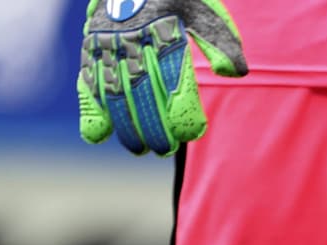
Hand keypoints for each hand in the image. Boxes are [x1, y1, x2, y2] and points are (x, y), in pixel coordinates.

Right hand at [77, 0, 246, 155]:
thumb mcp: (203, 8)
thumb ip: (221, 40)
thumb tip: (238, 72)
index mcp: (166, 25)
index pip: (174, 73)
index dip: (182, 106)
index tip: (191, 132)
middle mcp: (134, 35)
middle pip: (143, 88)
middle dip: (154, 124)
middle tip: (164, 150)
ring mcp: (109, 42)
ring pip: (115, 90)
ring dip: (126, 124)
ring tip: (139, 149)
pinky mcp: (91, 47)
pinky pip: (88, 80)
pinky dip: (91, 108)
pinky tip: (98, 134)